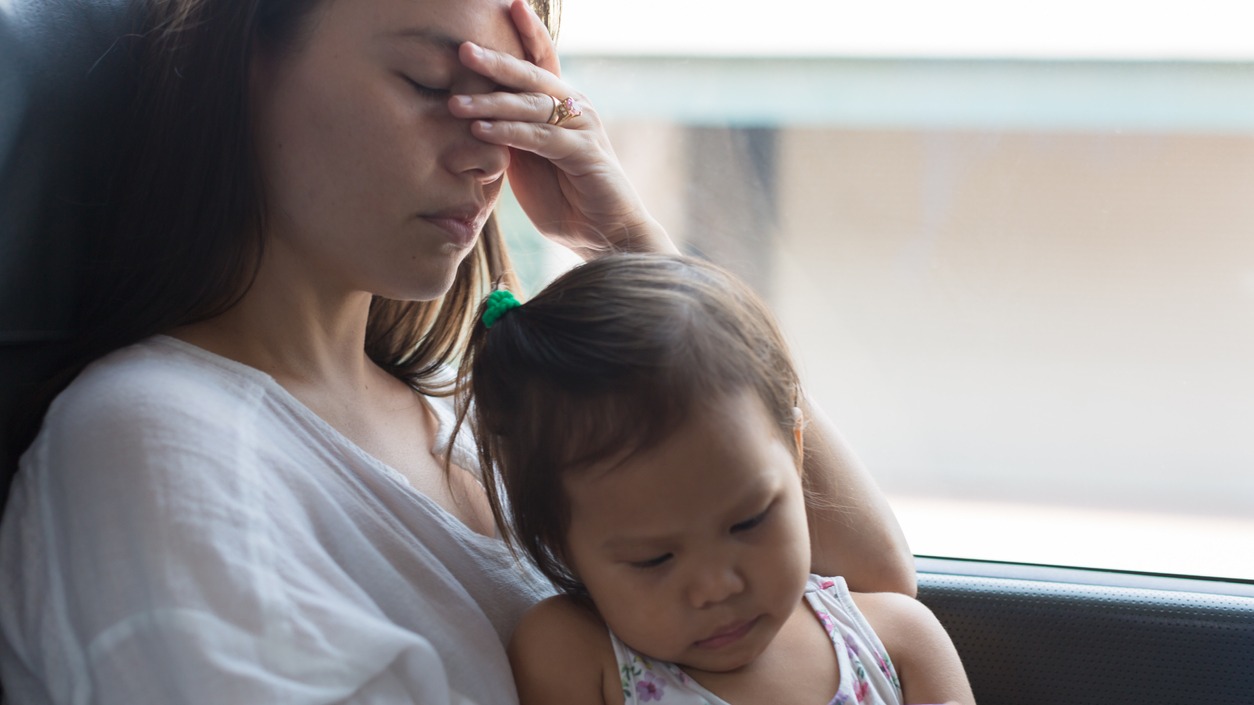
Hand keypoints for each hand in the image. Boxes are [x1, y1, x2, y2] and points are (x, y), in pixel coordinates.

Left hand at [449, 0, 676, 258]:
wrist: (603, 233)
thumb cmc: (565, 198)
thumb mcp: (527, 160)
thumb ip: (508, 133)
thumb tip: (471, 113)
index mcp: (562, 104)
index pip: (541, 60)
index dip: (527, 32)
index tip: (508, 4)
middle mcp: (575, 107)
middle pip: (532, 76)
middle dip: (496, 62)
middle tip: (462, 50)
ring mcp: (583, 128)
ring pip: (532, 105)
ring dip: (492, 102)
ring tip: (455, 102)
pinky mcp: (584, 153)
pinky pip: (540, 137)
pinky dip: (510, 132)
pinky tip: (482, 130)